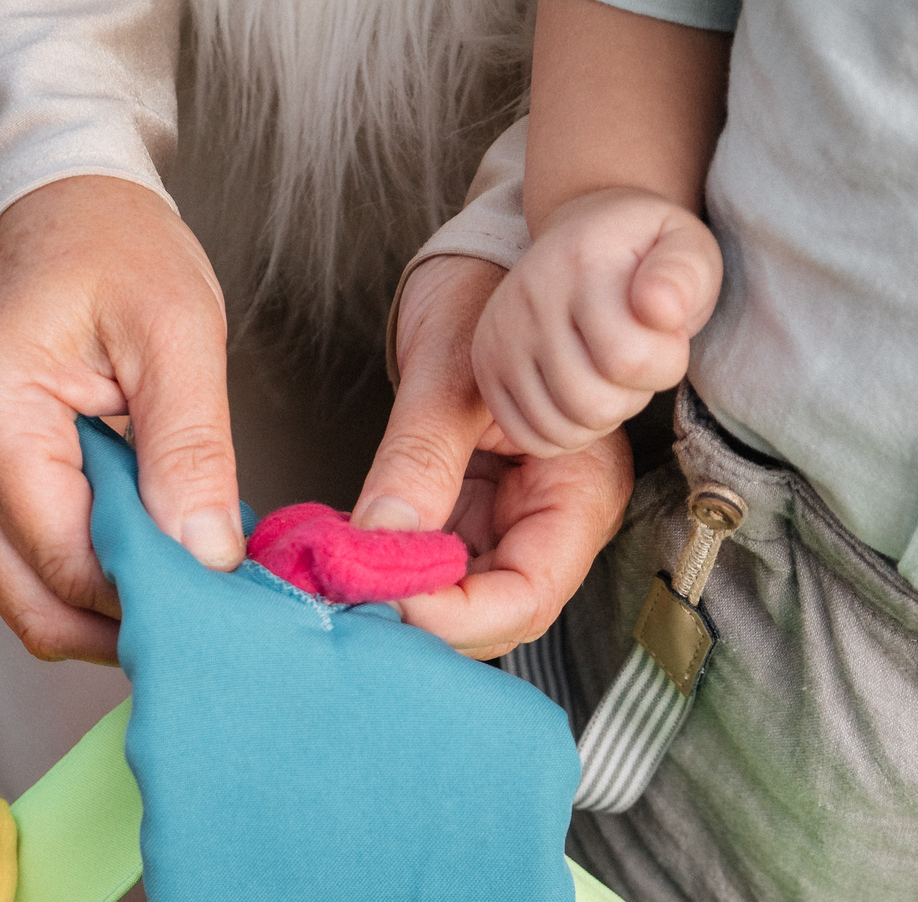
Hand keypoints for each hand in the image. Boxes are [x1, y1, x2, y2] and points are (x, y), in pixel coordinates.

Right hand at [0, 176, 243, 664]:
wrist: (61, 204)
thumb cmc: (117, 247)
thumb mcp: (179, 331)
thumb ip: (192, 448)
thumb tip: (208, 557)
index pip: (70, 564)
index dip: (154, 599)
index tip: (235, 603)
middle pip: (39, 606)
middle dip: (131, 626)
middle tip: (223, 620)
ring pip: (35, 599)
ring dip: (116, 610)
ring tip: (199, 588)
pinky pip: (38, 566)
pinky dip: (101, 580)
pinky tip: (163, 559)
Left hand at [352, 255, 634, 660]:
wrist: (483, 267)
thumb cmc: (489, 296)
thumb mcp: (452, 371)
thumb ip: (420, 457)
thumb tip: (377, 536)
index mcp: (581, 492)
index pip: (528, 596)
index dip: (458, 613)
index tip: (385, 594)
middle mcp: (552, 522)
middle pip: (494, 615)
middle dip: (422, 618)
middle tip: (344, 594)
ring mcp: (509, 523)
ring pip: (457, 601)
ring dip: (398, 600)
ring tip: (336, 577)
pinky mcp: (469, 515)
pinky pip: (431, 567)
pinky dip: (388, 570)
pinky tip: (343, 557)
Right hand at [470, 188, 719, 457]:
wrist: (584, 233)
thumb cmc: (646, 254)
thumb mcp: (686, 246)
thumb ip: (684, 273)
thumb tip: (660, 307)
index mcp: (581, 263)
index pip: (628, 359)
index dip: (666, 363)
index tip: (668, 336)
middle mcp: (528, 298)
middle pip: (592, 405)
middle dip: (632, 396)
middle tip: (637, 359)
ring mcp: (499, 334)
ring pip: (562, 429)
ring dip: (601, 418)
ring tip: (608, 374)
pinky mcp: (486, 365)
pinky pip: (531, 436)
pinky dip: (567, 432)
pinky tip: (581, 396)